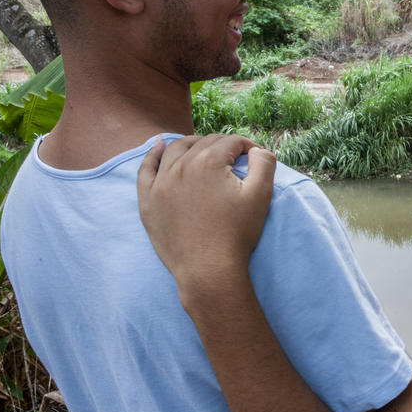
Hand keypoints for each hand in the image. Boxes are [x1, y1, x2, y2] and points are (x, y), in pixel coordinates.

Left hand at [137, 134, 275, 302]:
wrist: (208, 269)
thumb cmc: (236, 233)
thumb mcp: (260, 196)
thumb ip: (264, 164)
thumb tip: (257, 150)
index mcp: (209, 162)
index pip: (230, 141)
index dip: (247, 146)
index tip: (254, 157)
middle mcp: (182, 165)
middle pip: (204, 143)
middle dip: (223, 145)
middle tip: (234, 158)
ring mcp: (161, 182)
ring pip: (175, 149)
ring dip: (192, 144)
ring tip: (202, 148)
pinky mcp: (148, 199)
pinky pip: (146, 169)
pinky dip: (153, 154)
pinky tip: (159, 147)